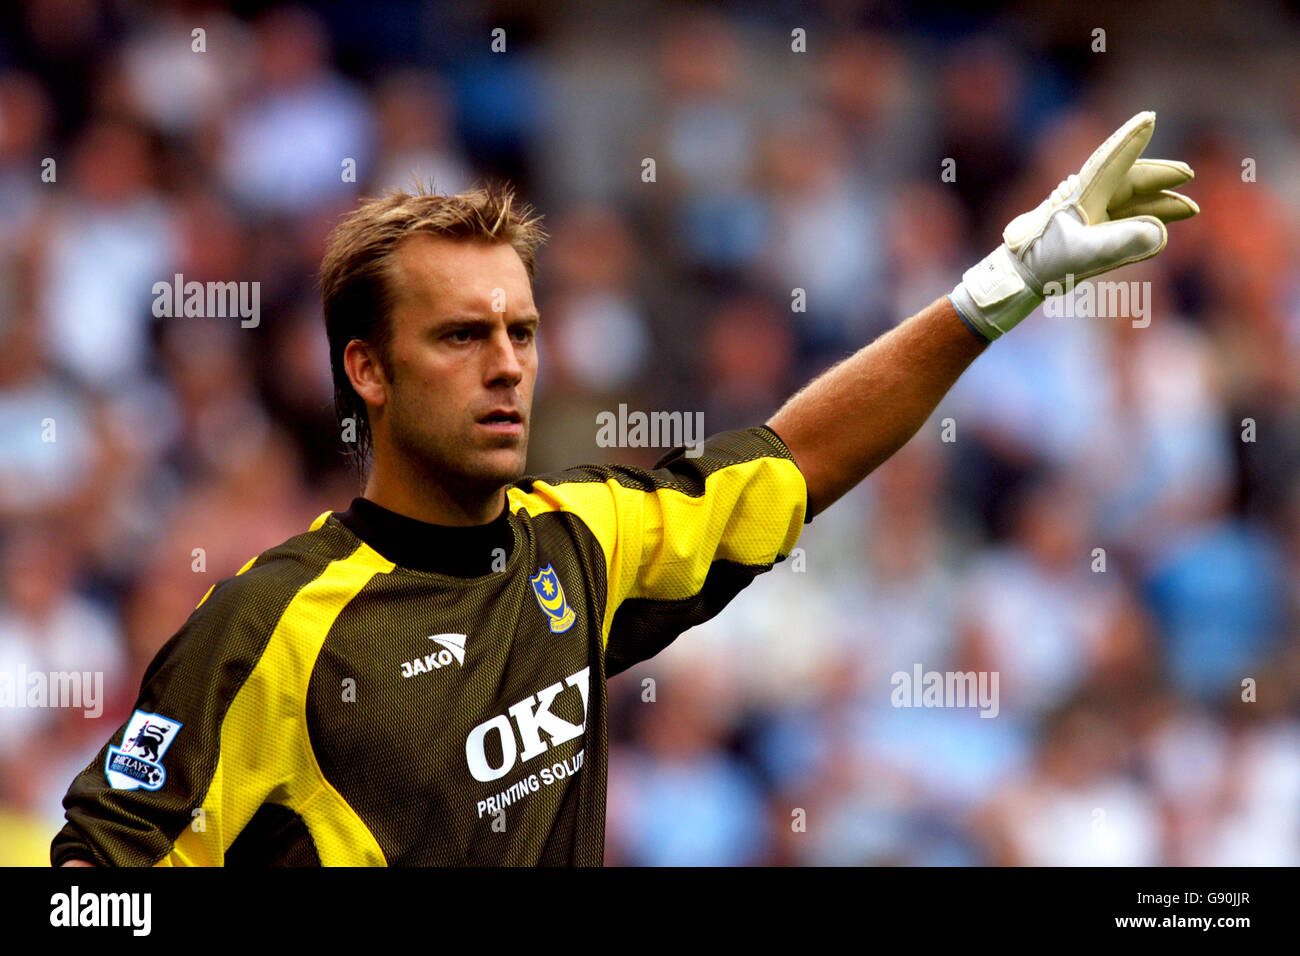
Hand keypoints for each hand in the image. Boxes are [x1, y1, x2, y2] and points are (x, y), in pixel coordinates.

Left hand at [948, 110, 1198, 340]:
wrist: (1020, 278)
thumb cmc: (1045, 261)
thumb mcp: (1084, 253)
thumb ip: (1121, 242)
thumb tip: (1162, 233)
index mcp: (1083, 194)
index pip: (1113, 161)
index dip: (1130, 140)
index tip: (1149, 117)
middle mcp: (1088, 198)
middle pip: (1130, 178)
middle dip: (1160, 176)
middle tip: (1187, 175)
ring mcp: (1091, 215)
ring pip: (1132, 201)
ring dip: (1159, 203)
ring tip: (1190, 210)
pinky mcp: (1092, 231)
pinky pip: (1126, 220)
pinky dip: (1146, 221)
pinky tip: (1164, 227)